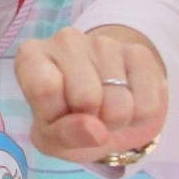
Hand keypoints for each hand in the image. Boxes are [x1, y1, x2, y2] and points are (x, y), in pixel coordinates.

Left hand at [14, 26, 166, 163]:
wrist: (102, 108)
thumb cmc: (65, 120)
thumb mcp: (52, 138)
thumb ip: (63, 135)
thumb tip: (95, 130)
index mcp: (31, 57)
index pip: (44, 87)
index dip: (57, 115)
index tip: (57, 116)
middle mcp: (65, 40)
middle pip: (87, 97)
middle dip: (92, 120)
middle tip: (86, 116)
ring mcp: (104, 42)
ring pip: (119, 103)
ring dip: (116, 121)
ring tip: (105, 110)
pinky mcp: (139, 53)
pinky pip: (147, 104)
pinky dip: (139, 117)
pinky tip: (127, 102)